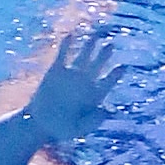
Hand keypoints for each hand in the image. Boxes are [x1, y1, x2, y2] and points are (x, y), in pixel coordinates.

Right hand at [20, 0, 128, 142]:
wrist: (41, 124)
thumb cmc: (62, 130)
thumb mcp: (78, 129)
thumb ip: (93, 120)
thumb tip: (108, 110)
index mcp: (95, 96)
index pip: (108, 82)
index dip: (116, 74)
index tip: (124, 67)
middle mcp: (85, 83)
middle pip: (98, 65)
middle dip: (104, 55)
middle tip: (111, 45)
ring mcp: (71, 75)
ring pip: (83, 57)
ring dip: (89, 47)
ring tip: (96, 36)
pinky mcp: (56, 71)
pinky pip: (63, 55)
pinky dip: (66, 45)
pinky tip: (71, 35)